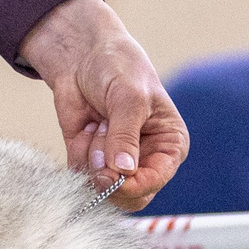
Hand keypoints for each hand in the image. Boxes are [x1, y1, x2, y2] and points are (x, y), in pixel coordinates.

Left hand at [18, 0, 188, 208]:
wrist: (82, 53)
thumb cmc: (118, 67)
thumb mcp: (129, 98)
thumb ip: (126, 136)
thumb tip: (124, 170)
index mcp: (168, 145)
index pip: (155, 181)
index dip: (135, 185)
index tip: (116, 177)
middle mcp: (145, 158)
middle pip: (131, 195)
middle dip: (111, 177)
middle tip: (100, 154)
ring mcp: (117, 161)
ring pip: (102, 184)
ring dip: (95, 156)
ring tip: (99, 123)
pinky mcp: (90, 158)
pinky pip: (81, 172)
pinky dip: (79, 152)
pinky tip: (88, 126)